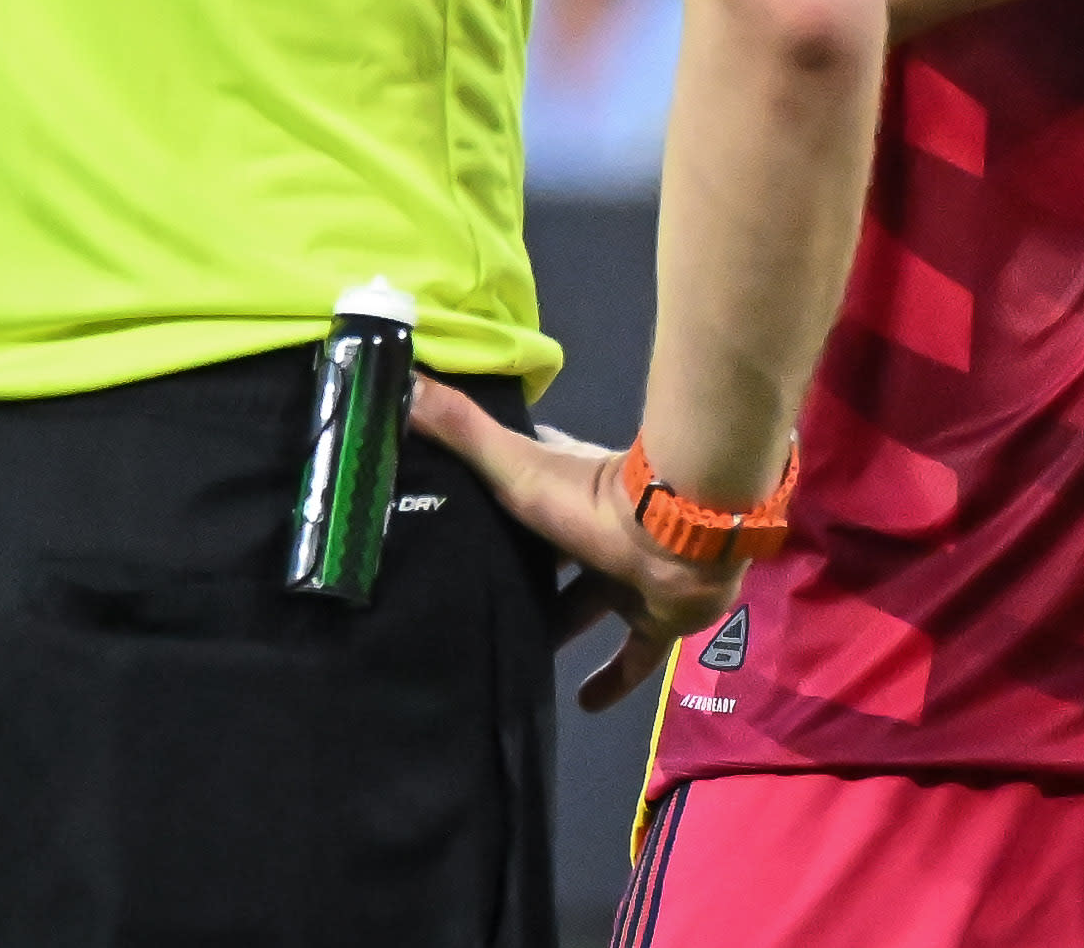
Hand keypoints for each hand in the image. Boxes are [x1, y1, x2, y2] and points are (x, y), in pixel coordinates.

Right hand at [409, 378, 744, 711]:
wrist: (682, 537)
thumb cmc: (594, 501)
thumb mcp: (516, 465)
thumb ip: (462, 428)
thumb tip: (400, 378)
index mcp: (564, 490)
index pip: (522, 483)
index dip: (495, 494)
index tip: (456, 511)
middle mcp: (596, 533)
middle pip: (550, 555)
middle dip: (521, 574)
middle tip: (471, 604)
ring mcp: (630, 575)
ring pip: (587, 605)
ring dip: (559, 628)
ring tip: (512, 657)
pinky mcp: (658, 618)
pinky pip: (633, 657)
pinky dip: (612, 680)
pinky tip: (581, 705)